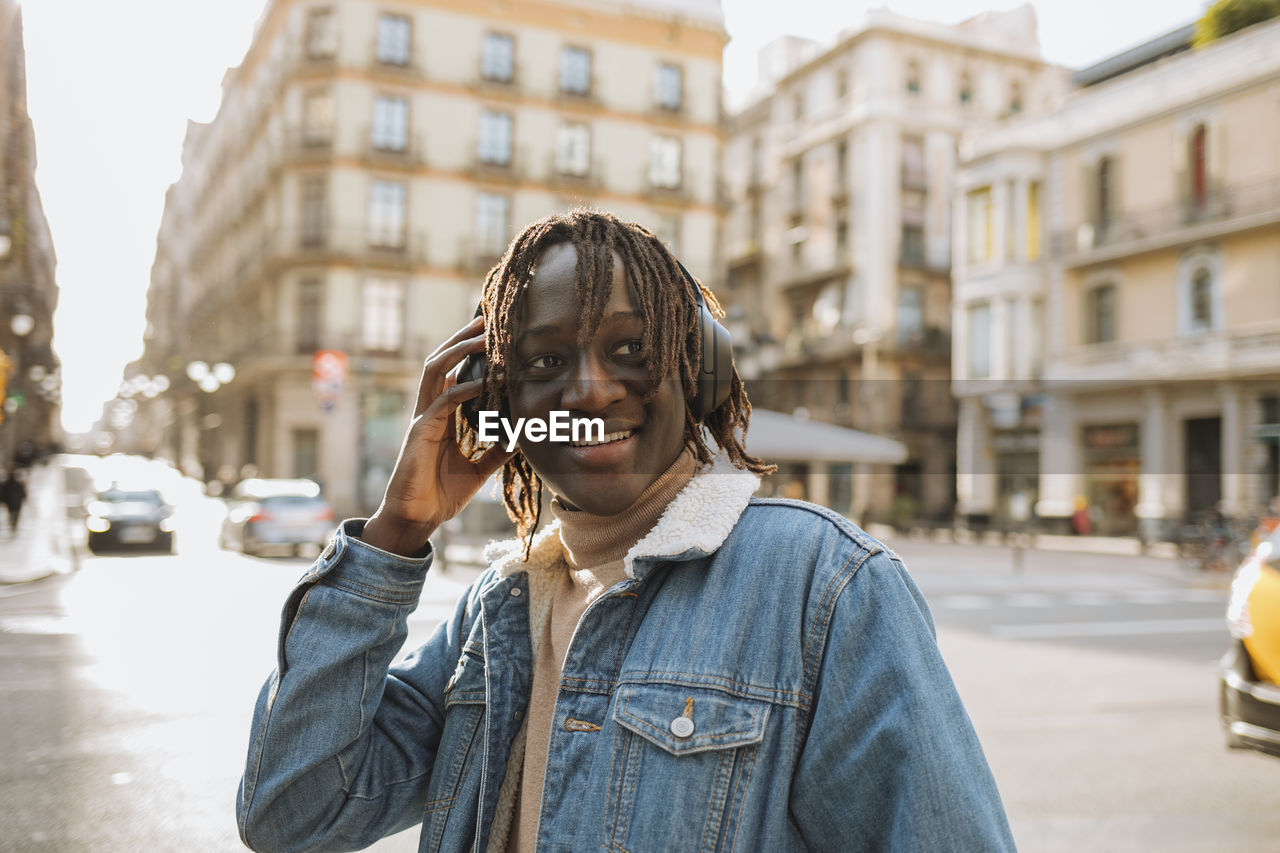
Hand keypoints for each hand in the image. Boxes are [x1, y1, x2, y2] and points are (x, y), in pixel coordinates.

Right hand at [361, 316, 513, 555]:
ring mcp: (423, 419)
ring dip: (459, 350)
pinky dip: (464, 388)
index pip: (453, 373)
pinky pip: (443, 402)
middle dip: (462, 338)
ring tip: (483, 336)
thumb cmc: (440, 494)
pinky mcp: (420, 432)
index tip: (491, 334)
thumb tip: (521, 438)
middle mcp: (429, 410)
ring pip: (436, 371)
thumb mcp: (477, 469)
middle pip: (442, 361)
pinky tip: (484, 382)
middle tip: (487, 320)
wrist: (417, 519)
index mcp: (441, 416)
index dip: (468, 352)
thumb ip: (496, 451)